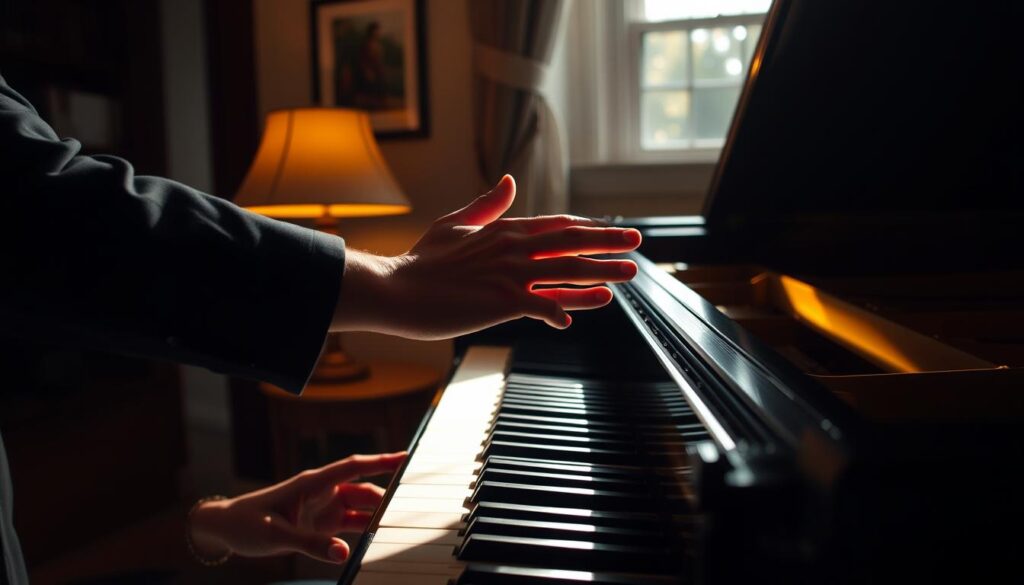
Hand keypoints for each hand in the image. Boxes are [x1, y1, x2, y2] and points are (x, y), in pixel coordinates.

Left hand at [188, 452, 405, 563]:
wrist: (225, 529)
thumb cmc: (246, 523)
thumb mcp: (276, 535)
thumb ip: (311, 544)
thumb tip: (344, 554)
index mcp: (313, 483)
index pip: (354, 467)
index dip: (381, 461)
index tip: (407, 458)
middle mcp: (323, 492)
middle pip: (364, 490)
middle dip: (388, 496)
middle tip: (413, 505)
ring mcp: (324, 508)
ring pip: (361, 507)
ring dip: (379, 515)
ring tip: (402, 524)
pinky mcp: (322, 525)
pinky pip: (352, 525)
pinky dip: (367, 531)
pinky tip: (381, 539)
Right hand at [333, 175, 640, 338]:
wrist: (396, 290)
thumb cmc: (420, 262)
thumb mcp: (454, 225)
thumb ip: (486, 205)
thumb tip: (508, 180)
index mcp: (504, 230)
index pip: (558, 225)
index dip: (588, 228)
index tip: (611, 231)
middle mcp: (514, 249)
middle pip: (572, 243)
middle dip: (608, 244)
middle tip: (636, 245)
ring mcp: (511, 274)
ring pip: (567, 273)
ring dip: (601, 275)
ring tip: (626, 277)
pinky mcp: (503, 301)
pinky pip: (543, 306)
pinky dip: (561, 312)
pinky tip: (570, 320)